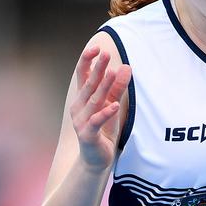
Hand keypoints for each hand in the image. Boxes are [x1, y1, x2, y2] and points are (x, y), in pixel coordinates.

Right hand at [70, 46, 131, 171]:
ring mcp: (81, 121)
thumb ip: (118, 87)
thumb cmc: (104, 128)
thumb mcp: (113, 104)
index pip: (82, 75)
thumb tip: (126, 66)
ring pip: (94, 100)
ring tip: (113, 72)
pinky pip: (97, 121)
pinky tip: (115, 105)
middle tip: (105, 53)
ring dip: (104, 86)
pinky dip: (106, 113)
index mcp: (83, 97)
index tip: (96, 48)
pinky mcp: (88, 134)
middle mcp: (79, 107)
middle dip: (97, 68)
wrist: (97, 158)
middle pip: (89, 84)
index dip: (87, 61)